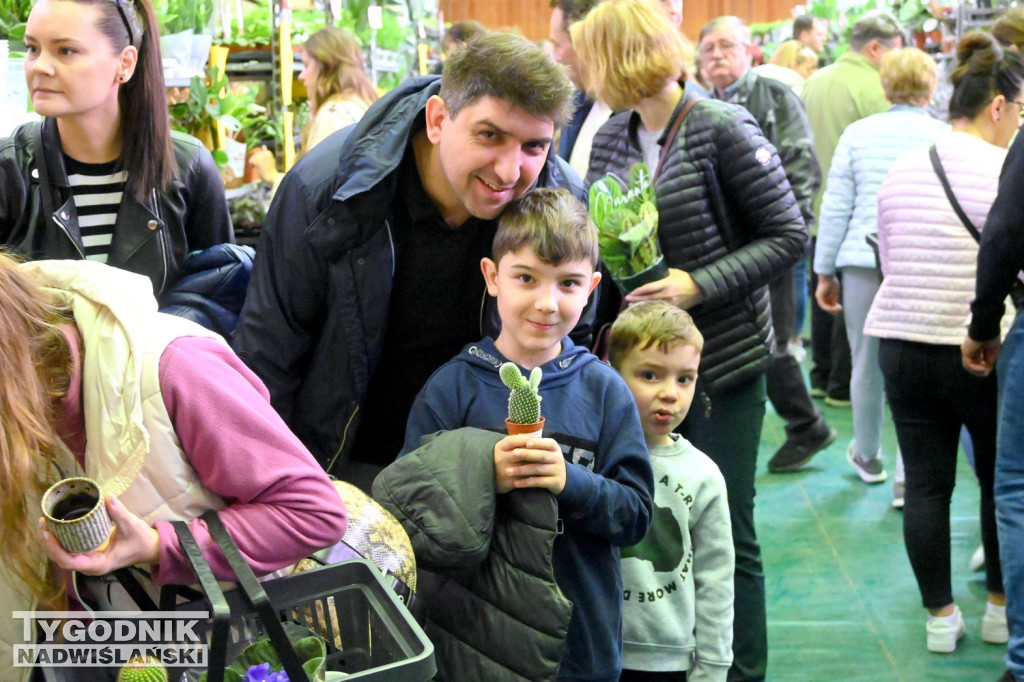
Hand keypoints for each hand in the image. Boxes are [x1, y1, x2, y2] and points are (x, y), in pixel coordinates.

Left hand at [40, 495, 159, 574]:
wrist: (150, 548)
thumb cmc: (141, 540)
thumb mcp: (132, 526)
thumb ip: (119, 513)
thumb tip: (107, 497)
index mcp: (99, 564)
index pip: (70, 562)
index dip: (55, 549)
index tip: (48, 533)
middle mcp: (90, 566)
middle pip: (61, 560)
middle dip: (49, 544)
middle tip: (43, 523)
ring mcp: (89, 562)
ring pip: (63, 557)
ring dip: (51, 543)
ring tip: (45, 525)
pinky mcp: (90, 556)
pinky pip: (69, 552)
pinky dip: (60, 542)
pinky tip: (56, 529)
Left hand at [247, 147, 278, 182]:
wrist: (273, 177)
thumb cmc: (271, 170)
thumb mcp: (269, 159)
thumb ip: (266, 152)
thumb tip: (264, 145)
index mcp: (268, 152)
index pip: (259, 153)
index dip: (260, 159)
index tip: (264, 164)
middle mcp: (265, 152)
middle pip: (255, 155)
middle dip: (256, 161)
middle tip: (262, 167)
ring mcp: (261, 156)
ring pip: (252, 158)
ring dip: (254, 163)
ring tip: (260, 168)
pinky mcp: (257, 160)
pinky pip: (250, 161)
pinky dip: (252, 165)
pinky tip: (256, 168)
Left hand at [494, 434, 566, 494]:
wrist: (561, 479)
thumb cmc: (546, 462)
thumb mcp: (544, 452)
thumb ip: (534, 446)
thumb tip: (517, 438)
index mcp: (555, 448)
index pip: (548, 443)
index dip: (538, 443)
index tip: (526, 443)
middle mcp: (558, 458)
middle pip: (542, 455)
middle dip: (526, 454)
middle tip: (512, 454)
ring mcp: (558, 471)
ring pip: (538, 469)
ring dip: (522, 470)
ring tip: (509, 472)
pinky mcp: (556, 482)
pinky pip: (539, 482)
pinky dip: (526, 482)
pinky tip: (516, 483)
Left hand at [624, 268, 703, 308]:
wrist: (699, 289)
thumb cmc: (685, 279)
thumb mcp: (673, 272)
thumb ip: (661, 274)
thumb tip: (649, 273)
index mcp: (666, 284)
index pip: (649, 288)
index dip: (638, 291)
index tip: (629, 293)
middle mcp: (667, 294)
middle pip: (648, 298)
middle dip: (636, 300)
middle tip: (626, 301)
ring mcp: (671, 303)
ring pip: (653, 306)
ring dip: (642, 306)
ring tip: (631, 307)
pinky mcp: (674, 309)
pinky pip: (661, 310)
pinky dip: (652, 310)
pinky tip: (645, 310)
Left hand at [815, 274, 841, 313]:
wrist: (828, 275)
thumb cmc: (832, 281)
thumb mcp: (834, 291)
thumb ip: (834, 298)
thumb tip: (835, 305)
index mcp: (824, 296)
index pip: (828, 305)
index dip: (834, 308)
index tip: (840, 308)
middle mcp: (820, 297)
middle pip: (826, 307)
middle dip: (833, 310)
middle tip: (840, 310)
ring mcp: (819, 297)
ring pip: (825, 307)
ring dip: (832, 310)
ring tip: (839, 309)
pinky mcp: (819, 297)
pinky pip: (824, 305)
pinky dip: (830, 308)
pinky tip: (835, 308)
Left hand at [962, 334, 1000, 376]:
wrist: (986, 328)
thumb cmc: (991, 336)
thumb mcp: (993, 350)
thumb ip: (990, 359)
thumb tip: (986, 368)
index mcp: (977, 348)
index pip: (978, 361)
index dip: (985, 366)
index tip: (991, 367)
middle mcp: (970, 351)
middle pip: (973, 365)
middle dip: (981, 370)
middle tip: (988, 371)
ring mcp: (967, 351)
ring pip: (969, 366)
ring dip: (978, 371)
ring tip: (985, 371)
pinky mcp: (965, 352)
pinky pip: (968, 365)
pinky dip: (976, 369)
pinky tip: (983, 369)